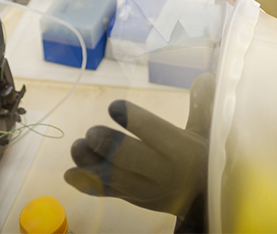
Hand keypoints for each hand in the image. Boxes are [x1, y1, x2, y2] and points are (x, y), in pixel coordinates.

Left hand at [64, 73, 214, 218]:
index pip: (157, 134)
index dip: (135, 121)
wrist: (202, 200)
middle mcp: (163, 172)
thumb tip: (206, 77)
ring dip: (93, 164)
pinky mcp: (132, 198)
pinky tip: (70, 173)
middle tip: (91, 133)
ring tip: (78, 147)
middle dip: (111, 147)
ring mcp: (145, 189)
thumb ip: (202, 104)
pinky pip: (109, 193)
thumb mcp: (206, 131)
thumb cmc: (203, 157)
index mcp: (182, 151)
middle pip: (134, 160)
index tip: (114, 107)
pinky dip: (88, 184)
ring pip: (116, 178)